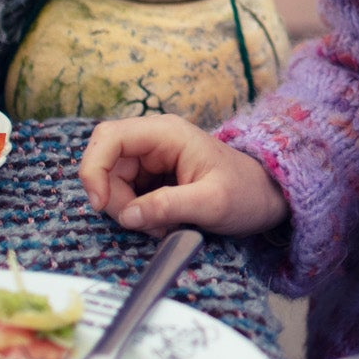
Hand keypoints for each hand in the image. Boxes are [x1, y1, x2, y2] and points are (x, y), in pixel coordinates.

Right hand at [80, 114, 290, 236]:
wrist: (264, 198)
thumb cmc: (246, 193)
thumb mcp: (212, 203)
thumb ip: (170, 206)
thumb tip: (128, 215)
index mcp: (166, 134)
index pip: (109, 137)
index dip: (94, 169)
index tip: (100, 204)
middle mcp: (154, 140)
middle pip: (105, 164)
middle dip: (115, 199)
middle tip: (145, 223)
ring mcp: (151, 159)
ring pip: (113, 183)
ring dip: (128, 211)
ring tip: (164, 225)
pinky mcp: (152, 177)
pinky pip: (126, 195)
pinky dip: (137, 214)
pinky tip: (163, 223)